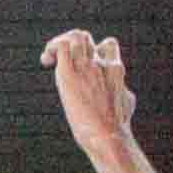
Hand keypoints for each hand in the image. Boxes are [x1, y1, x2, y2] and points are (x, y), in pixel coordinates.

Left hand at [40, 30, 137, 151]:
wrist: (109, 136)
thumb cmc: (117, 128)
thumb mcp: (126, 103)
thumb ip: (122, 93)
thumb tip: (124, 94)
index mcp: (115, 69)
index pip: (107, 45)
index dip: (93, 49)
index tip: (82, 64)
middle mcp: (101, 64)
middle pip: (85, 38)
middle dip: (70, 46)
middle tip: (60, 62)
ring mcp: (86, 68)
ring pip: (74, 37)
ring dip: (58, 43)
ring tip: (49, 59)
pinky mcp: (69, 75)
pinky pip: (61, 46)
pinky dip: (52, 48)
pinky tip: (46, 61)